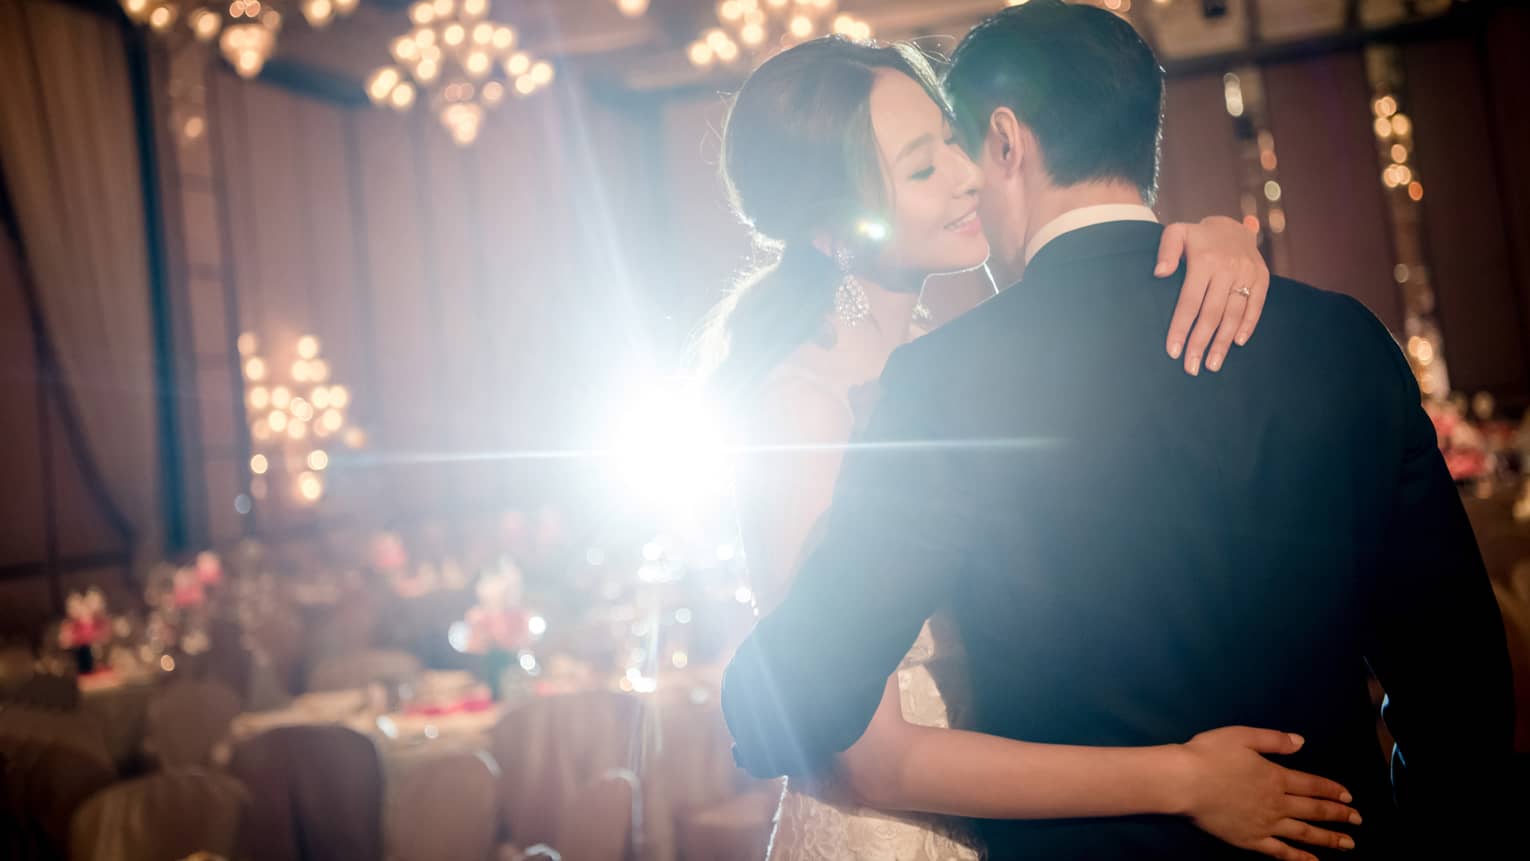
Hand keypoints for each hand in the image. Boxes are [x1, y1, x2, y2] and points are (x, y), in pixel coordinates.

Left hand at [1156, 216, 1270, 375]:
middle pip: (1212, 314)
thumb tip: (1159, 273)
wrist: (1231, 226)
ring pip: (1234, 315)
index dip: (1180, 328)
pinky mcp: (1262, 278)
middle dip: (1200, 343)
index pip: (1190, 302)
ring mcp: (1248, 274)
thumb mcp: (1176, 232)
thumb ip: (1166, 251)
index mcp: (1205, 261)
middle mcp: (1228, 269)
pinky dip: (1248, 326)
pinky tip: (1237, 344)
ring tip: (1212, 365)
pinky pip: (1256, 306)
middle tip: (1191, 367)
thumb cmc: (1197, 236)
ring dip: (1223, 342)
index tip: (1172, 351)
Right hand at [1176, 726, 1360, 860]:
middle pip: (1314, 810)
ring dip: (1329, 838)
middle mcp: (1277, 803)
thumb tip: (1301, 742)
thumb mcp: (1242, 736)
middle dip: (1339, 816)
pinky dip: (1300, 858)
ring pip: (1304, 833)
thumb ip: (1274, 740)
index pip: (1312, 785)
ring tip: (1348, 844)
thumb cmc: (1209, 755)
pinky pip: (1281, 852)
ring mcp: (1266, 825)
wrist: (1184, 783)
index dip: (1333, 790)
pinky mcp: (1251, 841)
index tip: (1349, 797)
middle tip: (1358, 821)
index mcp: (1276, 777)